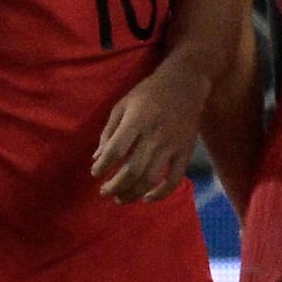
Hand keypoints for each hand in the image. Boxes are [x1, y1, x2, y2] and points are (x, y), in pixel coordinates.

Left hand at [86, 80, 194, 203]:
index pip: (116, 151)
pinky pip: (174, 179)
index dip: (102, 166)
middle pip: (132, 170)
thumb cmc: (148, 92)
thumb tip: (97, 158)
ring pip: (150, 178)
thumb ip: (109, 131)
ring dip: (133, 193)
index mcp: (136, 121)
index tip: (95, 173)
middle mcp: (154, 136)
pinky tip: (147, 198)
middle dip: (115, 186)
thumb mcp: (122, 104)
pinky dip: (161, 193)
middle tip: (105, 192)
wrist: (185, 83)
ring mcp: (172, 146)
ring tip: (121, 198)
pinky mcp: (185, 152)